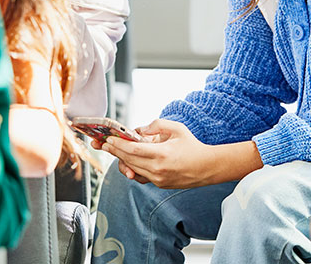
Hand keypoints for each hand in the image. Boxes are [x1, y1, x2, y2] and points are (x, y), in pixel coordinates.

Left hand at [99, 119, 217, 189]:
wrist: (207, 167)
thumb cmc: (192, 145)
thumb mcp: (176, 128)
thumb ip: (156, 125)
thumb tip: (139, 130)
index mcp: (162, 154)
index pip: (133, 150)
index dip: (118, 144)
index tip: (108, 139)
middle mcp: (158, 169)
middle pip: (129, 160)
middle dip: (115, 151)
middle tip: (104, 144)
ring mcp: (158, 179)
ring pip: (133, 169)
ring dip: (121, 159)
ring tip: (114, 150)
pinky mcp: (159, 184)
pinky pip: (140, 176)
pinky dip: (133, 168)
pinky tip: (128, 161)